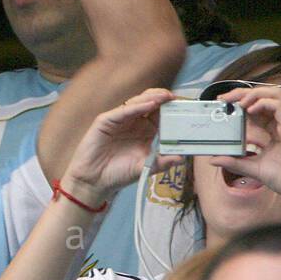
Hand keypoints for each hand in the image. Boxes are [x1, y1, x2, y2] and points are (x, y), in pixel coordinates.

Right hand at [60, 89, 180, 202]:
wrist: (95, 182)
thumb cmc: (118, 174)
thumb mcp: (146, 168)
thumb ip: (163, 162)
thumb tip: (182, 158)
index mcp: (145, 131)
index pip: (160, 114)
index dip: (171, 108)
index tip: (185, 107)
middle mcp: (133, 122)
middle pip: (150, 103)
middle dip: (164, 98)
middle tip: (177, 97)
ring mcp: (119, 120)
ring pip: (137, 102)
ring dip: (153, 98)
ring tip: (166, 96)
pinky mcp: (106, 121)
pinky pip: (123, 111)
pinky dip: (137, 106)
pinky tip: (149, 104)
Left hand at [205, 86, 280, 210]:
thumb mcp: (253, 168)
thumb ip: (235, 162)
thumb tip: (214, 158)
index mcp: (276, 128)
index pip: (258, 105)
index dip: (241, 101)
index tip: (223, 104)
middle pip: (265, 94)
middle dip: (243, 92)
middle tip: (224, 98)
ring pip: (274, 94)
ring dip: (253, 94)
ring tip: (237, 102)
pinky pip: (279, 105)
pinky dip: (263, 103)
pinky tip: (249, 110)